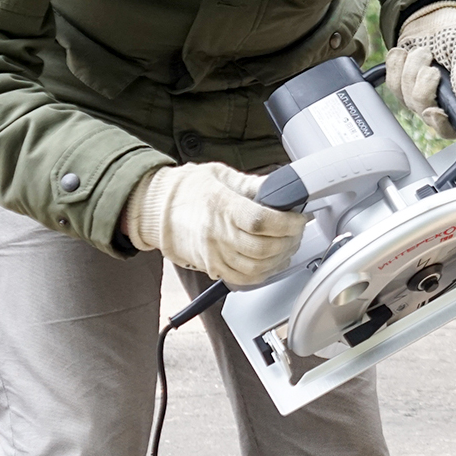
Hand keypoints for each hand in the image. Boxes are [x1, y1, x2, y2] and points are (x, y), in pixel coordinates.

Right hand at [123, 162, 307, 285]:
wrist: (157, 211)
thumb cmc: (189, 191)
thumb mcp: (222, 175)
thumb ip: (254, 184)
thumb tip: (282, 186)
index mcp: (222, 206)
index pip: (261, 221)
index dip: (287, 223)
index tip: (298, 218)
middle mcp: (217, 234)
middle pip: (262, 248)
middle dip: (289, 241)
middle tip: (296, 231)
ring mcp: (214, 254)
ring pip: (256, 268)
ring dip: (280, 259)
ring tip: (287, 245)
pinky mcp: (212, 268)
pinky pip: (244, 279)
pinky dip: (264, 273)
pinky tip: (272, 261)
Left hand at [384, 3, 455, 137]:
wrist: (436, 14)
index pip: (450, 129)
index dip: (439, 122)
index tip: (432, 109)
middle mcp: (444, 103)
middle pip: (422, 108)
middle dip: (422, 79)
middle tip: (430, 59)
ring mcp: (422, 95)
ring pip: (403, 95)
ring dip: (410, 66)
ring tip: (424, 52)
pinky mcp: (404, 85)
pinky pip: (391, 81)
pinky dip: (397, 62)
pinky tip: (409, 53)